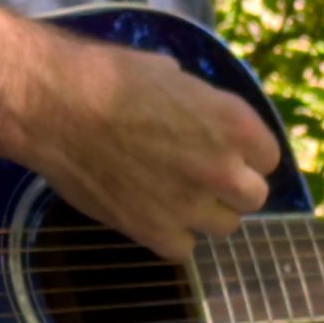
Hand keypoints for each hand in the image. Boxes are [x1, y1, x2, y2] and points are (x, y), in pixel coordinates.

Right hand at [28, 33, 286, 262]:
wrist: (55, 107)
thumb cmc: (107, 76)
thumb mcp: (169, 74)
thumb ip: (197, 103)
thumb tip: (195, 109)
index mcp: (234, 123)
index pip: (268, 156)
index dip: (244, 154)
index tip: (222, 150)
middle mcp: (222, 168)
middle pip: (253, 197)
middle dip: (230, 188)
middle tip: (198, 175)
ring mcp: (191, 206)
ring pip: (224, 227)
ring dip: (204, 214)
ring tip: (172, 196)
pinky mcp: (155, 233)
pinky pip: (183, 248)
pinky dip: (170, 235)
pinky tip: (150, 214)